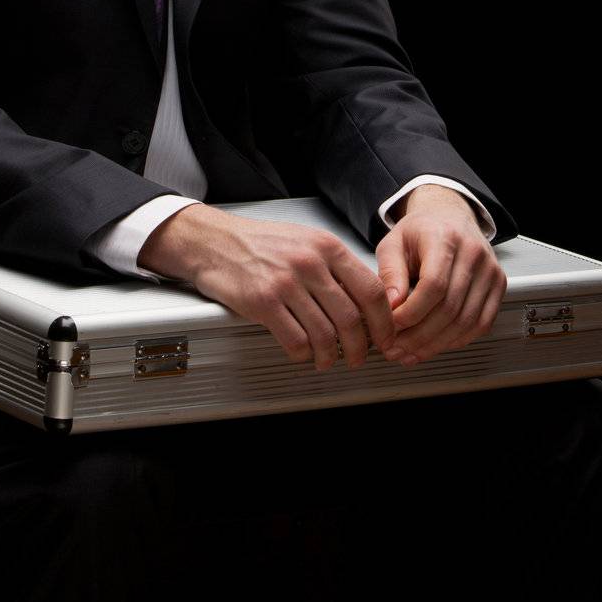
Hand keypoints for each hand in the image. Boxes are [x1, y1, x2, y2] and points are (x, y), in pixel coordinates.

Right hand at [138, 204, 399, 370]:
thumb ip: (337, 267)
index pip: (372, 290)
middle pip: (352, 318)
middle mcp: (310, 263)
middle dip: (360, 347)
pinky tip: (301, 353)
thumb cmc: (263, 243)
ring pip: (325, 334)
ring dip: (331, 356)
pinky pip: (295, 340)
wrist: (216, 241)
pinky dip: (303, 354)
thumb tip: (369, 300)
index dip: (383, 322)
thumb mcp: (307, 241)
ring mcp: (286, 283)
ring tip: (328, 360)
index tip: (385, 338)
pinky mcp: (263, 302)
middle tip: (357, 358)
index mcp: (327, 247)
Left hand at [375, 185, 507, 365]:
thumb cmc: (420, 230)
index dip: (411, 313)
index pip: (433, 285)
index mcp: (444, 238)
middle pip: (450, 308)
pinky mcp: (498, 284)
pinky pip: (481, 323)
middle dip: (419, 336)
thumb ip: (390, 273)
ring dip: (436, 344)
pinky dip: (458, 340)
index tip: (391, 327)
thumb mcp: (393, 243)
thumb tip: (392, 306)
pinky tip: (436, 345)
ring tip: (411, 353)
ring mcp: (490, 270)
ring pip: (466, 321)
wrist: (449, 216)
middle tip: (396, 348)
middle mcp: (473, 253)